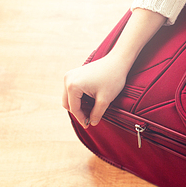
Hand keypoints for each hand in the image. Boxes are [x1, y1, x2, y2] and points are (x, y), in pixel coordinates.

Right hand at [62, 8, 166, 128]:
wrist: (118, 61)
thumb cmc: (112, 78)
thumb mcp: (105, 100)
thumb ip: (97, 113)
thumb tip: (92, 122)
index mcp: (73, 86)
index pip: (74, 108)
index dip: (82, 119)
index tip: (89, 125)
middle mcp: (68, 79)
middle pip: (67, 103)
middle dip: (78, 112)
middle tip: (90, 119)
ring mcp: (70, 75)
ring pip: (69, 97)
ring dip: (78, 105)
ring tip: (91, 110)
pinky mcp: (75, 73)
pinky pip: (72, 90)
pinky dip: (79, 97)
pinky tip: (90, 101)